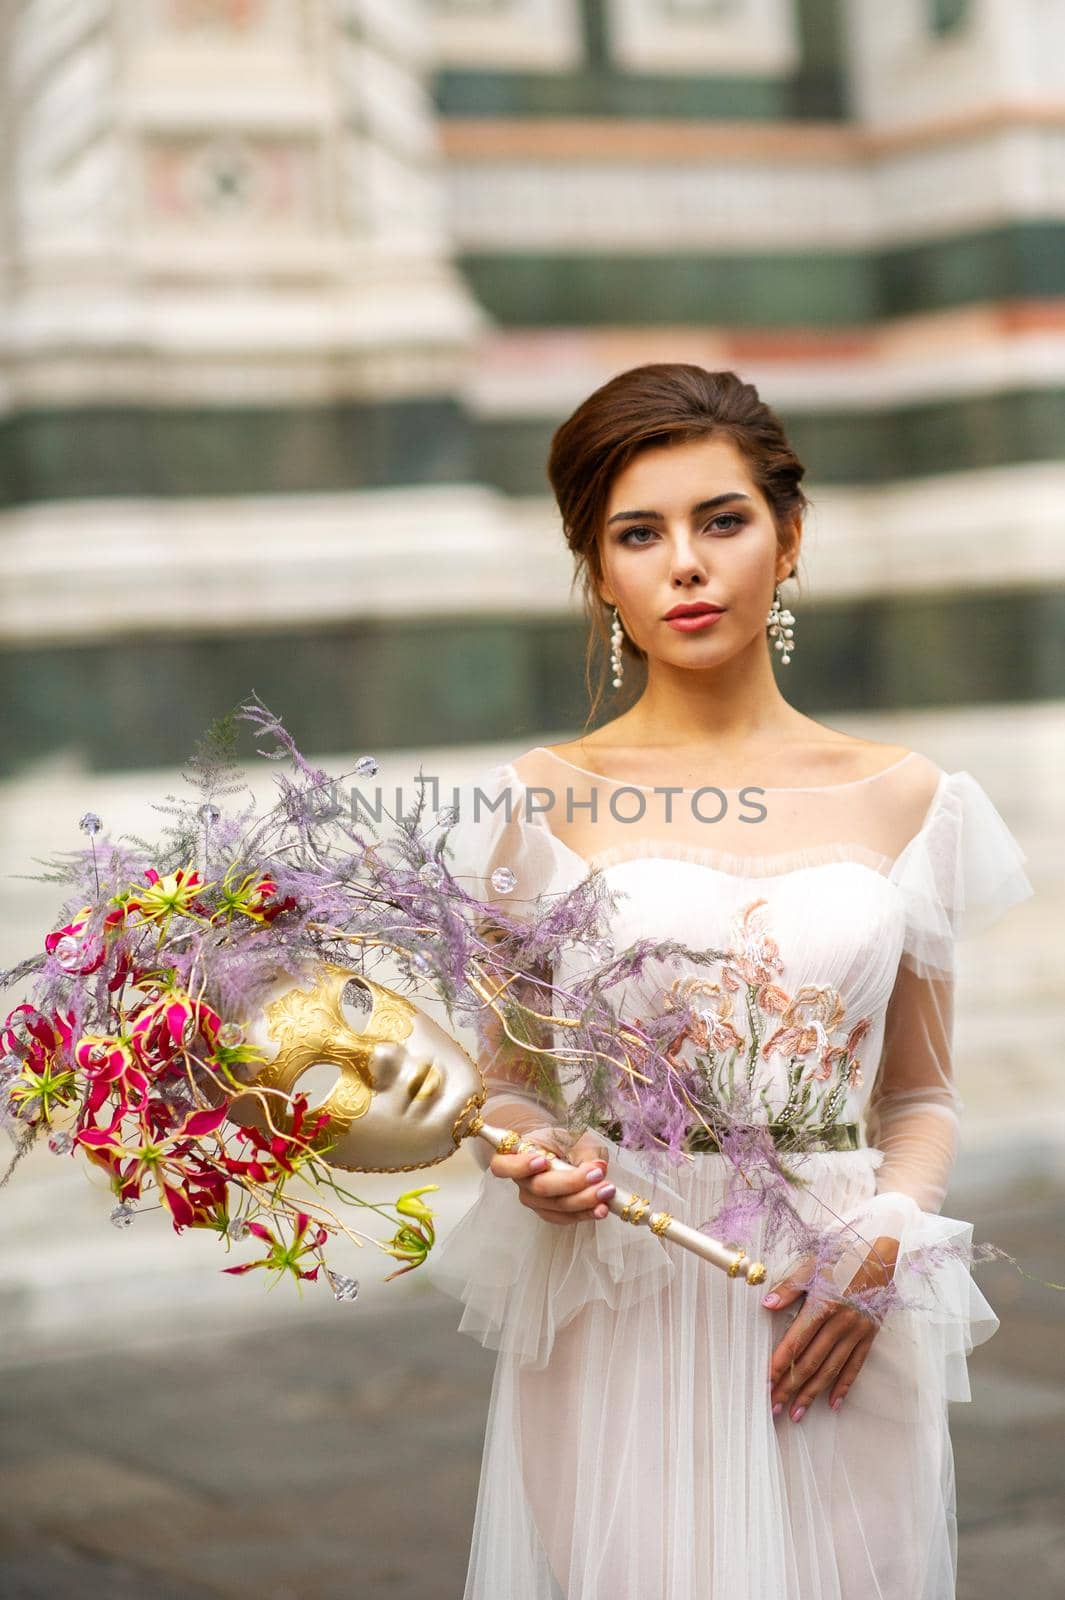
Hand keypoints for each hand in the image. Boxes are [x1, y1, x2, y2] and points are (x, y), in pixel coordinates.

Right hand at [489, 1126, 615, 1225]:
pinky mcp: (549, 1213)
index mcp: (514, 1156)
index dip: (520, 1166)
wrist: (561, 1153)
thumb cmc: (562, 1142)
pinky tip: (602, 1208)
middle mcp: (521, 1182)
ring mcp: (534, 1201)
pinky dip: (585, 1213)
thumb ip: (582, 1151)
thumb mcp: (571, 1136)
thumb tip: (597, 1167)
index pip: (503, 1166)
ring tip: (607, 1191)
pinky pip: (565, 1218)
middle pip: (539, 1189)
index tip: (543, 1161)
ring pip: (556, 1206)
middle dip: (571, 1183)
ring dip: (584, 1200)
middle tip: (597, 1174)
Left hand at [764, 1234, 899, 1419]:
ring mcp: (856, 1333)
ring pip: (831, 1370)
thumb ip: (789, 1287)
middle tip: (773, 1407)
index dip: (779, 1364)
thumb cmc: (841, 1260)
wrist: (882, 1258)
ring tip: (796, 1413)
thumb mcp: (812, 1266)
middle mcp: (840, 1324)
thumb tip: (767, 1304)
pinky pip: (855, 1366)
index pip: (796, 1342)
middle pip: (811, 1362)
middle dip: (790, 1387)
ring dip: (812, 1393)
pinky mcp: (869, 1337)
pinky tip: (832, 1404)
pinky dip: (843, 1386)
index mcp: (823, 1306)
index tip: (765, 1383)